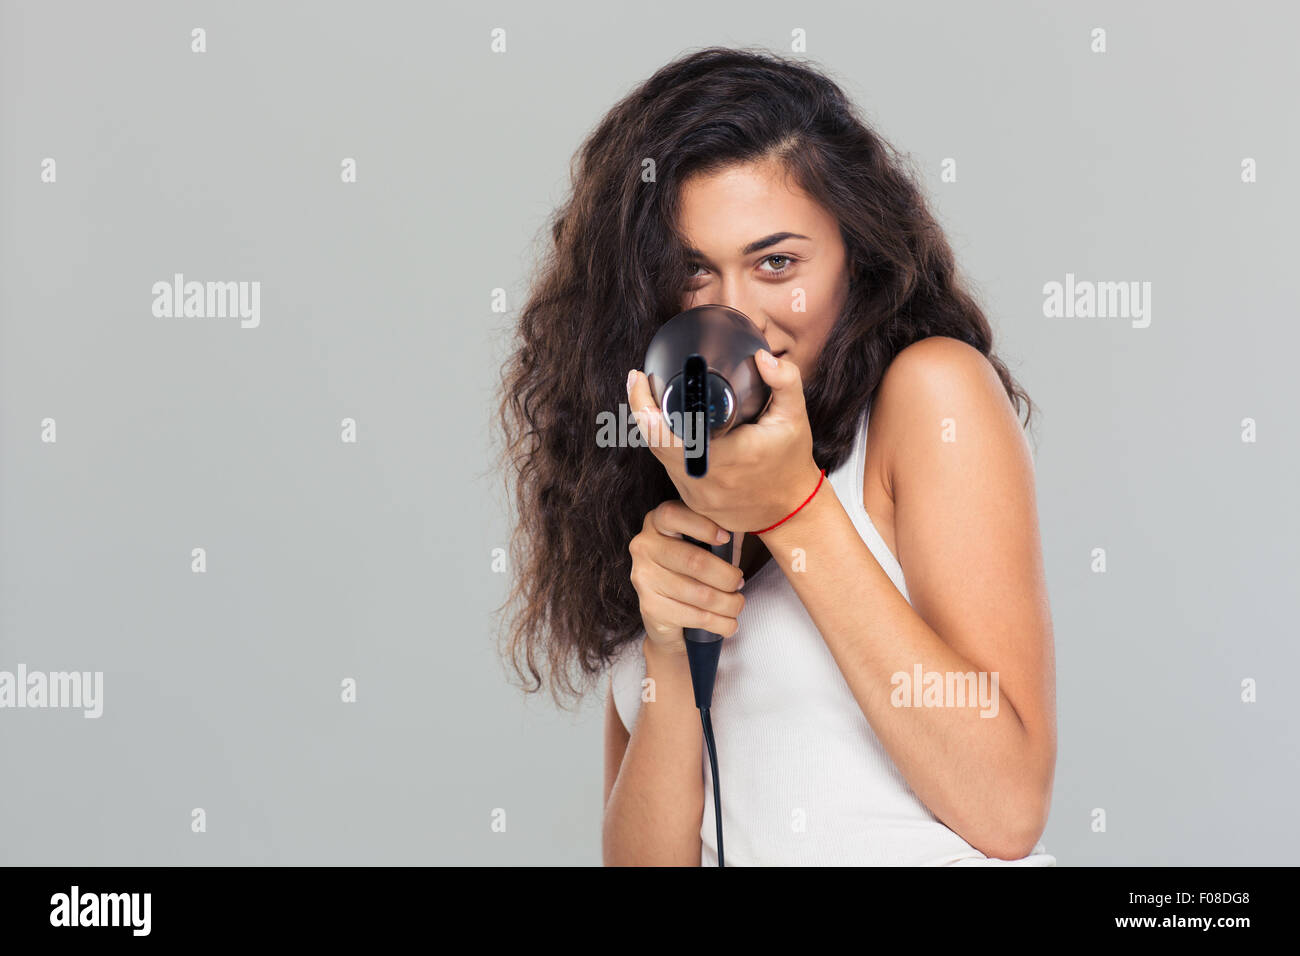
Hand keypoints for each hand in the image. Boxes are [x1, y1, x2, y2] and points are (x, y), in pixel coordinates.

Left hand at [626, 349, 821, 533]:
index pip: (665, 434)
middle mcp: (704, 481)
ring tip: (652, 401)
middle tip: (640, 382)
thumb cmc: (792, 461)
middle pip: (653, 443)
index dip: (643, 405)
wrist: (793, 510)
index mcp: (725, 458)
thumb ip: (785, 381)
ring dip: (653, 431)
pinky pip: (671, 471)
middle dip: (642, 410)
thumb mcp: (794, 416)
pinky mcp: (693, 504)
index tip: (638, 378)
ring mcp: (696, 496)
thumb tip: (762, 356)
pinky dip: (668, 449)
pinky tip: (669, 431)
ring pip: (660, 458)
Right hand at [628, 500, 746, 655]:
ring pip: (699, 593)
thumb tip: (745, 524)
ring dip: (728, 604)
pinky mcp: (650, 608)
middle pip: (694, 561)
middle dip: (727, 576)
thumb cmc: (692, 570)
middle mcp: (644, 547)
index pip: (673, 515)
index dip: (703, 525)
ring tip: (737, 604)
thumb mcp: (705, 543)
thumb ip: (720, 529)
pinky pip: (695, 617)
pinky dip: (720, 623)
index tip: (726, 538)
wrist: (666, 615)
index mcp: (657, 522)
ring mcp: (644, 578)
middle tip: (739, 583)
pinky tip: (729, 623)